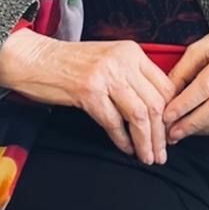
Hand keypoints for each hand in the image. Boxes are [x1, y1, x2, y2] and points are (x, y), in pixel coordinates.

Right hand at [0, 30, 174, 164]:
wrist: (36, 59)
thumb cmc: (71, 63)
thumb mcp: (109, 60)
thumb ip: (132, 77)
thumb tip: (156, 109)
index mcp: (131, 52)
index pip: (165, 86)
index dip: (172, 114)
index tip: (170, 134)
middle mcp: (122, 61)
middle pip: (155, 103)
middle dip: (161, 135)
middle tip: (161, 154)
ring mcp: (105, 76)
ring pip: (139, 115)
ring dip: (145, 141)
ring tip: (147, 157)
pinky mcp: (88, 92)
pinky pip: (114, 122)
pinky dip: (122, 140)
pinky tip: (126, 149)